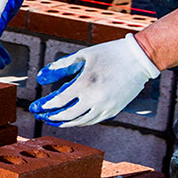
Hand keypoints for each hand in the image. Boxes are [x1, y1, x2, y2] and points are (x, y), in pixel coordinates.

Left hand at [30, 35, 158, 126]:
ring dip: (65, 123)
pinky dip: (80, 121)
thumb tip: (41, 78)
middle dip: (52, 117)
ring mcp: (106, 107)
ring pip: (80, 121)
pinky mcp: (114, 110)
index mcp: (85, 84)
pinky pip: (92, 120)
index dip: (46, 106)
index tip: (37, 107)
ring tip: (53, 120)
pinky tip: (71, 119)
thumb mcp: (83, 55)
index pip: (60, 101)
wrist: (140, 59)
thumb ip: (61, 66)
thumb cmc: (110, 54)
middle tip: (41, 116)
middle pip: (68, 115)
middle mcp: (95, 99)